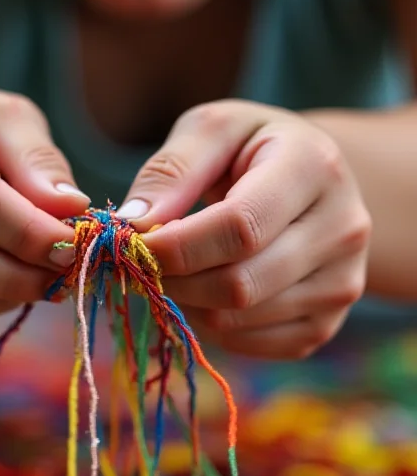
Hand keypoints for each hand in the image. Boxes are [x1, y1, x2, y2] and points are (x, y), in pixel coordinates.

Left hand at [118, 101, 370, 358]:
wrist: (313, 180)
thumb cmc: (252, 148)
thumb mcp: (213, 130)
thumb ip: (172, 170)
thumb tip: (133, 225)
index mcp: (315, 168)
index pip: (241, 227)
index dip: (177, 245)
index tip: (132, 244)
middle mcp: (343, 230)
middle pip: (240, 284)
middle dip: (175, 279)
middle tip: (144, 262)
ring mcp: (343, 283)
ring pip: (239, 320)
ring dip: (189, 303)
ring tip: (178, 269)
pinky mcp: (327, 322)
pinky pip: (251, 344)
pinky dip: (212, 326)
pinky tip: (206, 290)